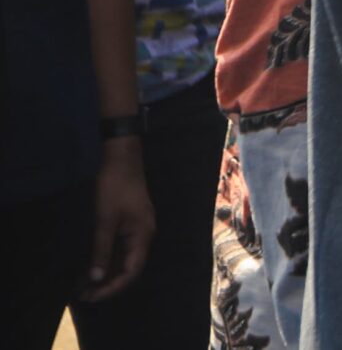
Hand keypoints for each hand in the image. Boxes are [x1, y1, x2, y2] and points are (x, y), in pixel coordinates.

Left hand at [82, 138, 152, 300]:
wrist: (122, 158)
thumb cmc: (115, 188)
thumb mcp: (105, 220)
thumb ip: (101, 250)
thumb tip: (96, 277)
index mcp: (143, 235)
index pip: (131, 271)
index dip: (113, 287)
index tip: (92, 296)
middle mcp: (144, 235)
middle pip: (129, 267)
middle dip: (108, 283)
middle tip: (84, 294)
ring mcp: (138, 228)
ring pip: (124, 258)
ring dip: (107, 271)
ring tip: (85, 283)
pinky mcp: (130, 222)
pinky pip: (121, 248)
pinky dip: (107, 258)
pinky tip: (93, 263)